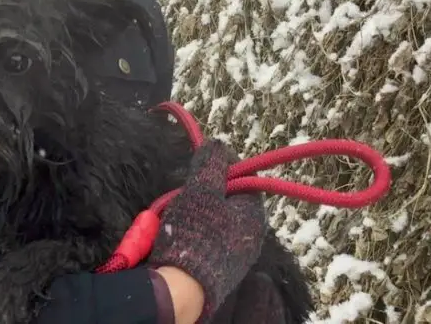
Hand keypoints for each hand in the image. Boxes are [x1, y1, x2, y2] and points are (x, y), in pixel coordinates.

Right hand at [148, 140, 266, 320]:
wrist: (183, 287)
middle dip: (206, 191)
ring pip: (216, 219)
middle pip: (228, 200)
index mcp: (253, 214)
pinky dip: (194, 230)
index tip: (202, 163)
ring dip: (197, 211)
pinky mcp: (219, 268)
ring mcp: (236, 255)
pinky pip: (208, 238)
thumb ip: (210, 165)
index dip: (223, 167)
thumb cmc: (196, 234)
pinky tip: (178, 232)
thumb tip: (218, 142)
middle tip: (186, 190)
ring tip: (177, 211)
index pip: (245, 179)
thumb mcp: (201, 191)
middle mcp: (250, 236)